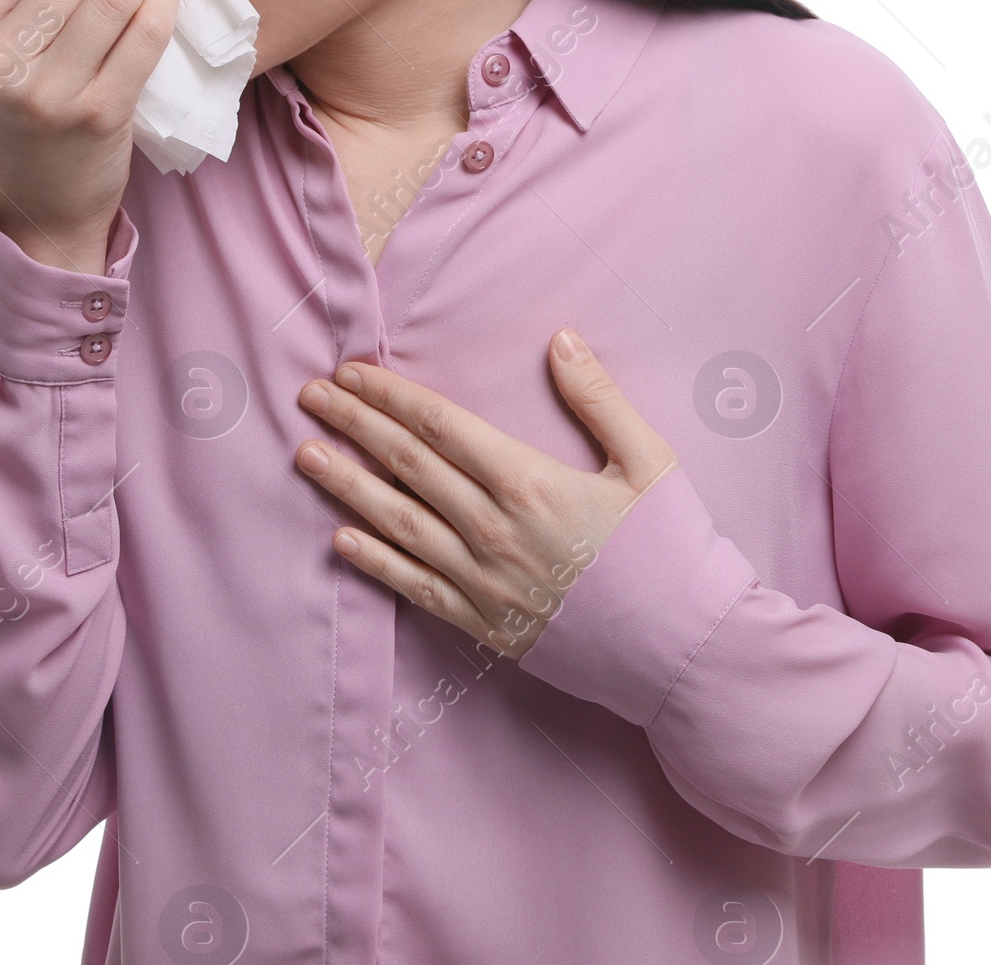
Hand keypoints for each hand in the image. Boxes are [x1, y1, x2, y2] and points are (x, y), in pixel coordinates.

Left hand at [293, 328, 679, 658]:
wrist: (684, 651)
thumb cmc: (674, 551)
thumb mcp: (650, 461)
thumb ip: (600, 398)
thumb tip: (561, 340)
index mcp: (529, 482)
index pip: (440, 426)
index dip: (390, 396)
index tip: (351, 373)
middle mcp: (493, 529)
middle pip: (406, 465)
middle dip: (353, 426)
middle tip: (309, 397)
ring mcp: (484, 581)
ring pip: (398, 523)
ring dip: (346, 486)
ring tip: (306, 456)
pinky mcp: (485, 625)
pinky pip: (415, 588)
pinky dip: (374, 562)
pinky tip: (340, 541)